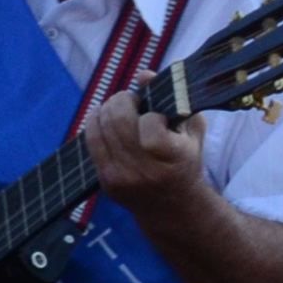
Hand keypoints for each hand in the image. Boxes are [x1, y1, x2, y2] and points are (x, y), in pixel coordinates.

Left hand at [83, 92, 206, 214]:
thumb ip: (174, 100)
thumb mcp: (192, 132)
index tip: (157, 115)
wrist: (173, 207)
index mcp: (173, 158)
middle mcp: (145, 170)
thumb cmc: (186, 162)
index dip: (150, 113)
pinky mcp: (105, 180)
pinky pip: (90, 140)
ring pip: (100, 126)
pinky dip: (95, 123)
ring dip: (107, 109)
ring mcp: (122, 176)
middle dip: (122, 101)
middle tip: (131, 101)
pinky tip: (106, 119)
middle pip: (118, 120)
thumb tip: (143, 74)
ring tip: (120, 110)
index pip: (150, 126)